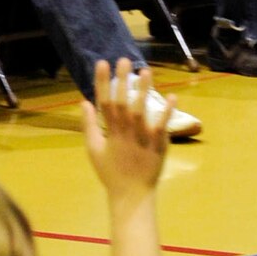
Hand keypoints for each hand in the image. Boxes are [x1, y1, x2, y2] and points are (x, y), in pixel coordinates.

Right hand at [81, 58, 168, 197]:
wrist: (130, 195)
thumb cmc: (111, 173)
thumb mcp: (93, 149)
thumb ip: (89, 125)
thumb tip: (84, 102)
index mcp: (108, 133)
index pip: (103, 103)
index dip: (102, 82)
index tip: (102, 63)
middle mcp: (124, 133)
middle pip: (121, 103)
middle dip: (122, 81)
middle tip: (124, 60)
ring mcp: (142, 139)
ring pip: (141, 111)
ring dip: (143, 91)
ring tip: (145, 70)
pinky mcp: (158, 146)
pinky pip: (163, 127)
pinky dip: (167, 112)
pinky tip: (172, 96)